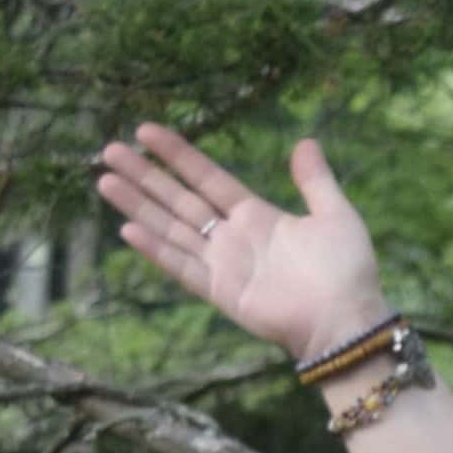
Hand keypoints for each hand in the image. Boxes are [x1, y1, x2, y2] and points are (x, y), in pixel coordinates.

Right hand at [97, 126, 394, 370]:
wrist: (349, 321)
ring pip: (171, 228)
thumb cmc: (348, 271)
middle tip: (109, 149)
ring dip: (138, 206)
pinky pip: (182, 267)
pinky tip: (126, 230)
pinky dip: (156, 250)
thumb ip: (316, 181)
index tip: (145, 131)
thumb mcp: (336, 215)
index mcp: (256, 216)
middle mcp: (233, 237)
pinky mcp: (220, 291)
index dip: (177, 155)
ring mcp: (223, 264)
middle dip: (145, 175)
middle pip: (179, 199)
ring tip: (104, 180)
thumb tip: (305, 141)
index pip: (207, 178)